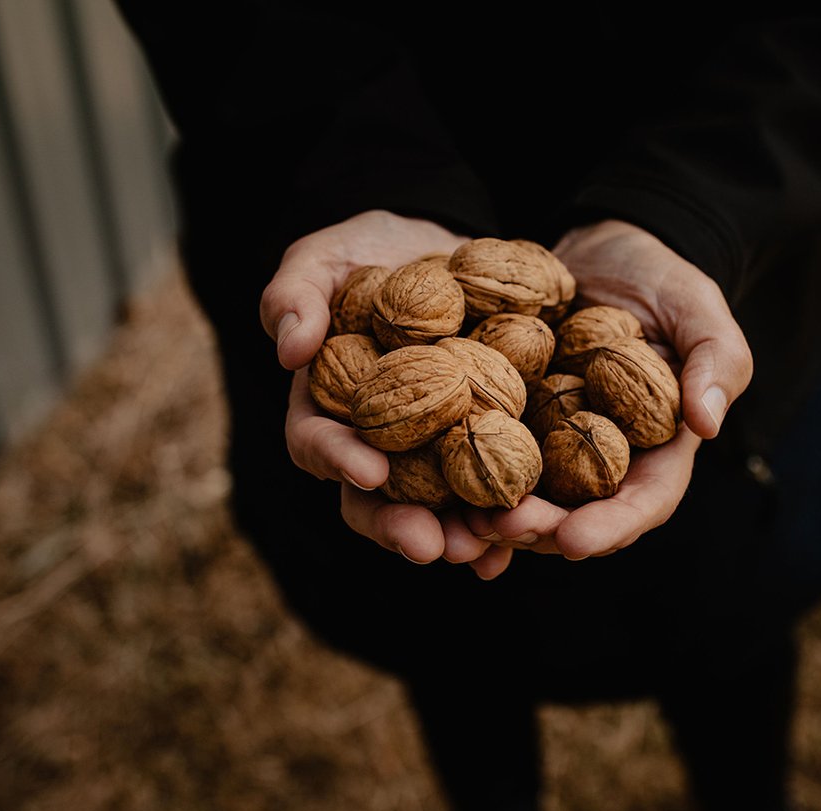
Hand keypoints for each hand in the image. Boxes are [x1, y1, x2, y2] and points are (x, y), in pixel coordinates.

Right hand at [258, 210, 518, 576]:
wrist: (439, 248)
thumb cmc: (367, 252)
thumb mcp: (324, 258)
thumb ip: (296, 294)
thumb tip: (288, 348)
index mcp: (325, 407)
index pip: (317, 442)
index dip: (338, 458)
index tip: (368, 471)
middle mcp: (374, 443)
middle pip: (376, 498)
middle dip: (400, 526)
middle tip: (430, 547)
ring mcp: (428, 450)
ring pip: (436, 507)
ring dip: (460, 534)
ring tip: (486, 551)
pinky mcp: (479, 443)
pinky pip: (490, 487)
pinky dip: (506, 517)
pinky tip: (532, 535)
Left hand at [467, 219, 752, 571]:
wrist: (601, 249)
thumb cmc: (661, 279)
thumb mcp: (699, 308)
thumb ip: (716, 360)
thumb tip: (709, 425)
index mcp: (657, 447)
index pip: (644, 500)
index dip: (612, 526)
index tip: (576, 540)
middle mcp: (602, 459)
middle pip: (577, 515)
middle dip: (541, 533)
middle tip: (504, 528)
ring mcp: (552, 444)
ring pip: (526, 499)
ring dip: (495, 520)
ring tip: (464, 522)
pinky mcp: (509, 419)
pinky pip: (484, 457)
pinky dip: (462, 484)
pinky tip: (433, 494)